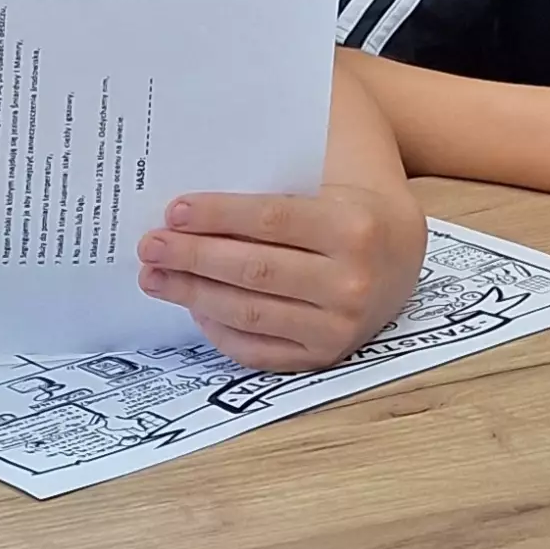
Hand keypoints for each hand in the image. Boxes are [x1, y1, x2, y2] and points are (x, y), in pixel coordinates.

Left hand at [136, 179, 428, 371]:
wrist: (399, 257)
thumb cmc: (346, 214)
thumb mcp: (324, 191)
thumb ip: (269, 198)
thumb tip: (187, 215)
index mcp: (354, 228)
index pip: (270, 220)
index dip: (217, 216)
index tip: (174, 212)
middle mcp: (352, 282)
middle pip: (254, 270)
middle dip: (193, 257)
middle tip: (150, 246)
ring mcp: (340, 326)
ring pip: (250, 312)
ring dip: (193, 293)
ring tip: (156, 277)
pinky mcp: (325, 357)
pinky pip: (258, 349)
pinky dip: (218, 330)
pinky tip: (192, 307)